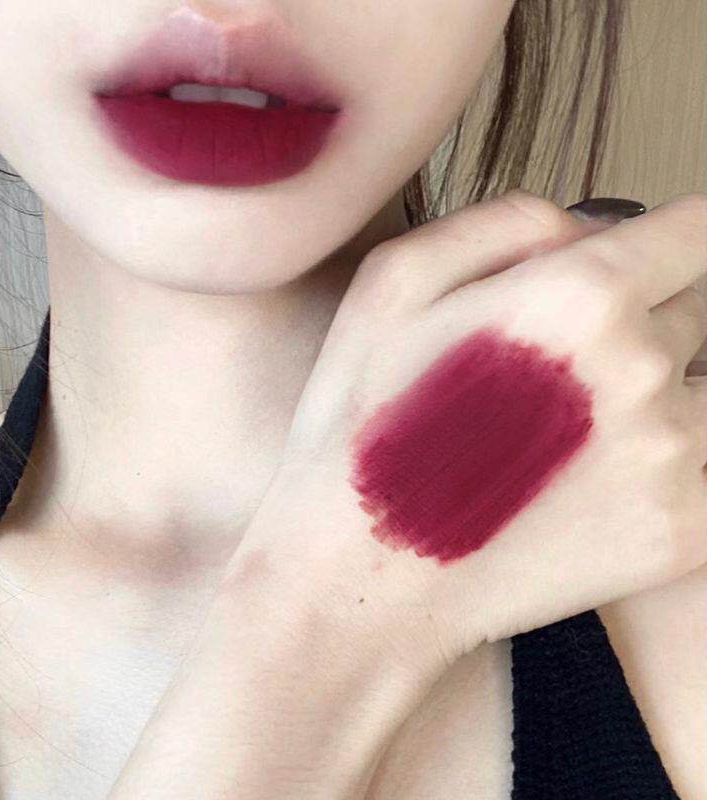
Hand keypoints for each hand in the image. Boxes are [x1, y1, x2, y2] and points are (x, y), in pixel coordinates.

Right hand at [227, 189, 706, 677]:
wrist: (363, 578)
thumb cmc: (360, 429)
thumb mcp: (388, 285)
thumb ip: (502, 221)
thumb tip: (585, 227)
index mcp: (579, 295)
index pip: (697, 229)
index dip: (670, 242)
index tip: (646, 265)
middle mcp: (642, 368)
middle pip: (699, 308)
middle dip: (648, 318)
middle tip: (559, 370)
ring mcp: (674, 456)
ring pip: (705, 386)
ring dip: (660, 392)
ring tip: (568, 432)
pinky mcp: (687, 530)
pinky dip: (664, 458)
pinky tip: (587, 482)